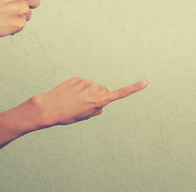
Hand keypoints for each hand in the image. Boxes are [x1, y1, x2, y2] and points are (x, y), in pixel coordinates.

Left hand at [31, 77, 148, 126]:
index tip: (146, 82)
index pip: (121, 93)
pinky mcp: (78, 78)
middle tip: (84, 107)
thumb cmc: (68, 115)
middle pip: (103, 92)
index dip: (134, 88)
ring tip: (74, 102)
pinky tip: (69, 95)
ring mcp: (86, 82)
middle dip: (98, 97)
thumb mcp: (86, 116)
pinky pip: (82, 84)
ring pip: (92, 88)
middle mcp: (95, 89)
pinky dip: (78, 89)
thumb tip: (100, 100)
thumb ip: (97, 108)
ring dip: (86, 94)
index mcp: (99, 101)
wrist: (49, 107)